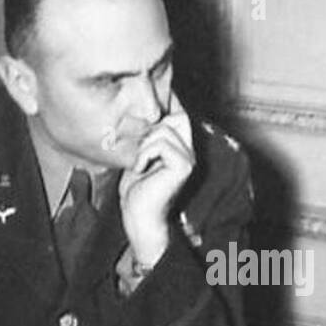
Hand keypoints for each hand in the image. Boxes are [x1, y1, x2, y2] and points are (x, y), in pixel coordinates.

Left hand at [118, 93, 194, 268]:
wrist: (138, 217)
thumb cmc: (136, 192)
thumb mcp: (139, 157)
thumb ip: (146, 138)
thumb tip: (139, 116)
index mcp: (181, 150)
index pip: (180, 116)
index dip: (166, 108)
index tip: (148, 110)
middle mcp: (189, 153)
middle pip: (178, 117)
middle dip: (153, 128)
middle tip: (140, 150)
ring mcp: (189, 159)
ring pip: (165, 130)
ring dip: (145, 145)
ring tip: (139, 164)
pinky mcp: (183, 166)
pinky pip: (161, 144)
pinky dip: (145, 154)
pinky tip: (141, 169)